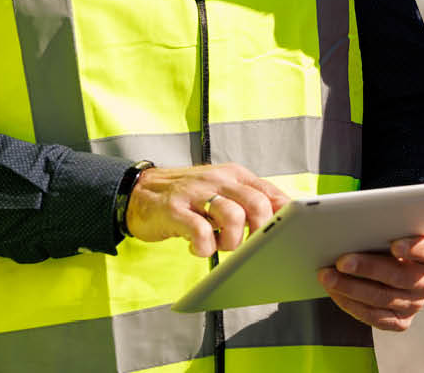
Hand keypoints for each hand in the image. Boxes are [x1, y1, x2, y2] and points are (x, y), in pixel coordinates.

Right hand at [124, 163, 288, 256]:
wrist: (140, 191)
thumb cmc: (188, 196)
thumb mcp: (222, 191)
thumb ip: (248, 200)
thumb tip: (282, 218)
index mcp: (234, 176)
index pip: (270, 193)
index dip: (283, 218)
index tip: (282, 236)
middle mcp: (218, 180)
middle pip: (256, 205)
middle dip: (258, 233)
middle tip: (246, 246)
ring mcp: (195, 193)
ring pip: (232, 217)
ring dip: (231, 241)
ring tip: (219, 245)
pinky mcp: (174, 210)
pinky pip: (200, 232)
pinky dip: (204, 247)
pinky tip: (197, 247)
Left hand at [317, 232, 423, 331]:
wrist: (403, 263)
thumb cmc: (397, 236)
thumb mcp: (399, 225)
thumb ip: (387, 225)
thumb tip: (355, 225)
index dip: (415, 249)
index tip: (395, 245)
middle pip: (399, 277)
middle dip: (367, 268)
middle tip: (341, 261)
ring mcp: (416, 303)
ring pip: (383, 298)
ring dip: (351, 288)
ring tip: (328, 277)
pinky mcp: (402, 320)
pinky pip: (377, 318)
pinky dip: (353, 306)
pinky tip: (336, 293)